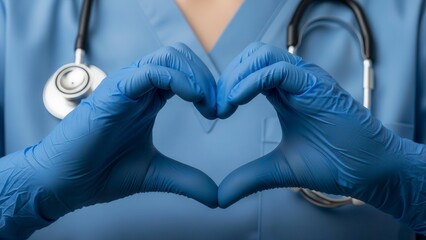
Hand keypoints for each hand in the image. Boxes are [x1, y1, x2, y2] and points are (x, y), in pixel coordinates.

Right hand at [26, 43, 217, 219]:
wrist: (65, 183)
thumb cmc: (101, 172)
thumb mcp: (156, 173)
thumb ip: (187, 180)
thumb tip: (217, 197)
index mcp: (148, 99)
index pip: (184, 73)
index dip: (208, 87)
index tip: (220, 112)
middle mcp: (138, 88)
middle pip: (180, 58)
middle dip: (206, 77)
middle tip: (218, 106)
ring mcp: (125, 87)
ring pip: (167, 58)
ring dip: (195, 75)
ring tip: (207, 102)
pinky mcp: (114, 93)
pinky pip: (149, 72)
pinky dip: (176, 78)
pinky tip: (193, 97)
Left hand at [217, 42, 425, 230]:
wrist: (366, 170)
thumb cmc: (330, 163)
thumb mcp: (278, 169)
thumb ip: (248, 178)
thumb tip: (220, 198)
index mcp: (283, 93)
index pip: (246, 72)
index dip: (225, 87)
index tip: (212, 112)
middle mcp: (293, 81)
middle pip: (250, 58)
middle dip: (227, 78)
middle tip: (214, 108)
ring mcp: (305, 79)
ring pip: (262, 56)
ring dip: (237, 77)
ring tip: (225, 105)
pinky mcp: (316, 85)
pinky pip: (279, 70)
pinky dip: (253, 81)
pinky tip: (238, 101)